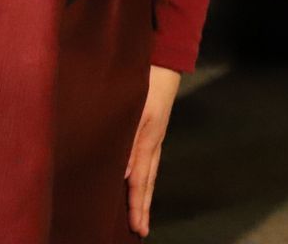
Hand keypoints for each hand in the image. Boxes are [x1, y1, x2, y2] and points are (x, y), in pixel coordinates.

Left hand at [126, 65, 180, 236]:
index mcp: (148, 141)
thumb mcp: (135, 112)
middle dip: (144, 206)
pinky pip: (148, 160)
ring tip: (140, 213)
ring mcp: (155, 136)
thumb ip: (128, 141)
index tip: (138, 228)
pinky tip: (137, 178)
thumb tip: (122, 174)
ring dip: (144, 194)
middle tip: (142, 230)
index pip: (140, 182)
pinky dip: (143, 176)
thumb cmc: (147, 84)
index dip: (137, 206)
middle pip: (148, 181)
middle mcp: (153, 143)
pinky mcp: (153, 129)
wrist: (164, 61)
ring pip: (149, 172)